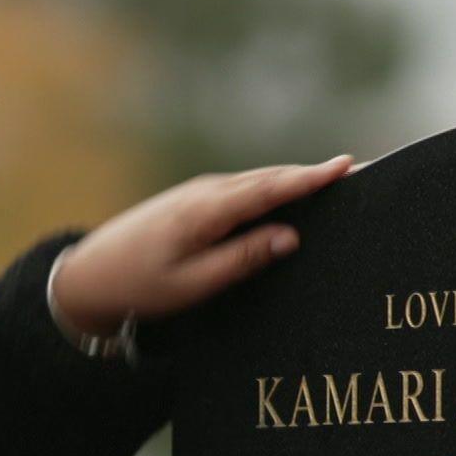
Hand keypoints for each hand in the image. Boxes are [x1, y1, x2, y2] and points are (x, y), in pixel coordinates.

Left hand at [50, 155, 355, 335]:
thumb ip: (242, 259)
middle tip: (366, 172)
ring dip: (297, 180)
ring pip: (259, 183)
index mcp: (205, 211)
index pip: (269, 189)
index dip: (311, 178)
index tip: (349, 167)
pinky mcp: (198, 202)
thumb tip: (290, 237)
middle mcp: (206, 193)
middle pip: (271, 179)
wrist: (89, 277)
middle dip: (316, 175)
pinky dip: (275, 190)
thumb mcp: (192, 284)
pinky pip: (245, 191)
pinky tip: (297, 197)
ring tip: (344, 180)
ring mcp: (201, 193)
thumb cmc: (139, 287)